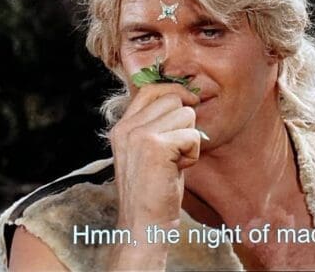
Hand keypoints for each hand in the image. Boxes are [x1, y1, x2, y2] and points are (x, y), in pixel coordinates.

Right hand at [107, 83, 200, 268]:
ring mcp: (139, 135)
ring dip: (189, 139)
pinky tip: (178, 169)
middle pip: (173, 99)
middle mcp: (127, 127)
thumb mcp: (148, 149)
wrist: (144, 226)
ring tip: (175, 161)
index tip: (189, 103)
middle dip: (185, 122)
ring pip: (186, 115)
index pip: (151, 89)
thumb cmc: (153, 190)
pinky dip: (192, 154)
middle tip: (176, 150)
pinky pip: (192, 136)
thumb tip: (186, 98)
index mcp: (122, 126)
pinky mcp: (155, 147)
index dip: (175, 92)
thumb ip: (157, 124)